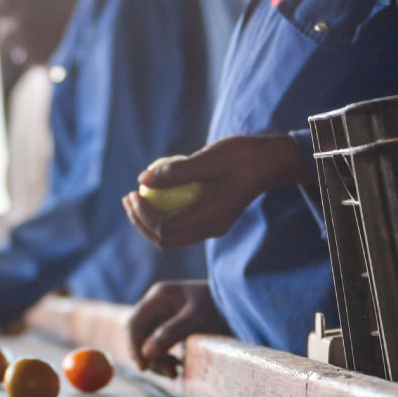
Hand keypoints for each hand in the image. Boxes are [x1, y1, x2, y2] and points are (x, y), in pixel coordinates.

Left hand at [122, 135, 306, 249]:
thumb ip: (176, 172)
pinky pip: (179, 226)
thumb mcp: (208, 159)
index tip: (132, 193)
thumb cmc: (243, 157)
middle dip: (140, 222)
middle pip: (163, 240)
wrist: (271, 162)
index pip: (165, 229)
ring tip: (133, 199)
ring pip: (170, 237)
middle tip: (126, 198)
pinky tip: (152, 195)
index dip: (143, 214)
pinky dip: (161, 216)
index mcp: (210, 221)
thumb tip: (141, 180)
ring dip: (148, 222)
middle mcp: (209, 230)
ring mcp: (210, 228)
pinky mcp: (211, 220)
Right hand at [127, 280, 227, 377]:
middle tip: (169, 373)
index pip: (134, 323)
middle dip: (149, 356)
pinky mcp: (172, 327)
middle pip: (140, 335)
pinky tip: (177, 365)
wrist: (243, 304)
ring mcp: (164, 316)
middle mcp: (158, 305)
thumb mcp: (197, 319)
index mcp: (159, 296)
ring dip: (157, 360)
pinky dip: (164, 358)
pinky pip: (159, 346)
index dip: (134, 346)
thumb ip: (169, 334)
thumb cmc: (221, 307)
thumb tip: (146, 354)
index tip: (143, 367)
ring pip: (148, 343)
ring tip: (175, 372)